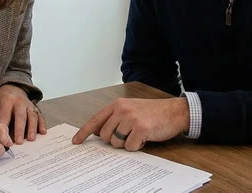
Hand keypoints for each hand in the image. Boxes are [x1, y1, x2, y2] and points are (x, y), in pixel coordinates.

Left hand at [0, 84, 46, 143]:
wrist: (12, 88)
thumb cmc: (1, 101)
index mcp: (6, 102)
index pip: (5, 116)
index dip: (4, 129)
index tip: (3, 141)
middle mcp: (19, 103)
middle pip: (20, 116)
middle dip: (19, 130)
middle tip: (18, 142)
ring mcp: (29, 105)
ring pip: (32, 116)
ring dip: (32, 128)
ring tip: (31, 139)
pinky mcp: (35, 108)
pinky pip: (40, 116)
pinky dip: (42, 124)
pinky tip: (42, 132)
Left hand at [71, 97, 188, 150]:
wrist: (175, 111)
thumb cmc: (153, 112)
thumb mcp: (131, 109)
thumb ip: (114, 118)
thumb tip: (96, 131)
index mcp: (117, 105)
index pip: (95, 120)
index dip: (84, 132)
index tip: (76, 141)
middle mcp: (122, 110)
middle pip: (104, 135)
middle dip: (114, 140)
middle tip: (128, 135)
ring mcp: (131, 119)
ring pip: (116, 142)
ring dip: (126, 143)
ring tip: (138, 134)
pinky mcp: (141, 128)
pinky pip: (130, 147)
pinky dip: (137, 146)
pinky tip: (145, 138)